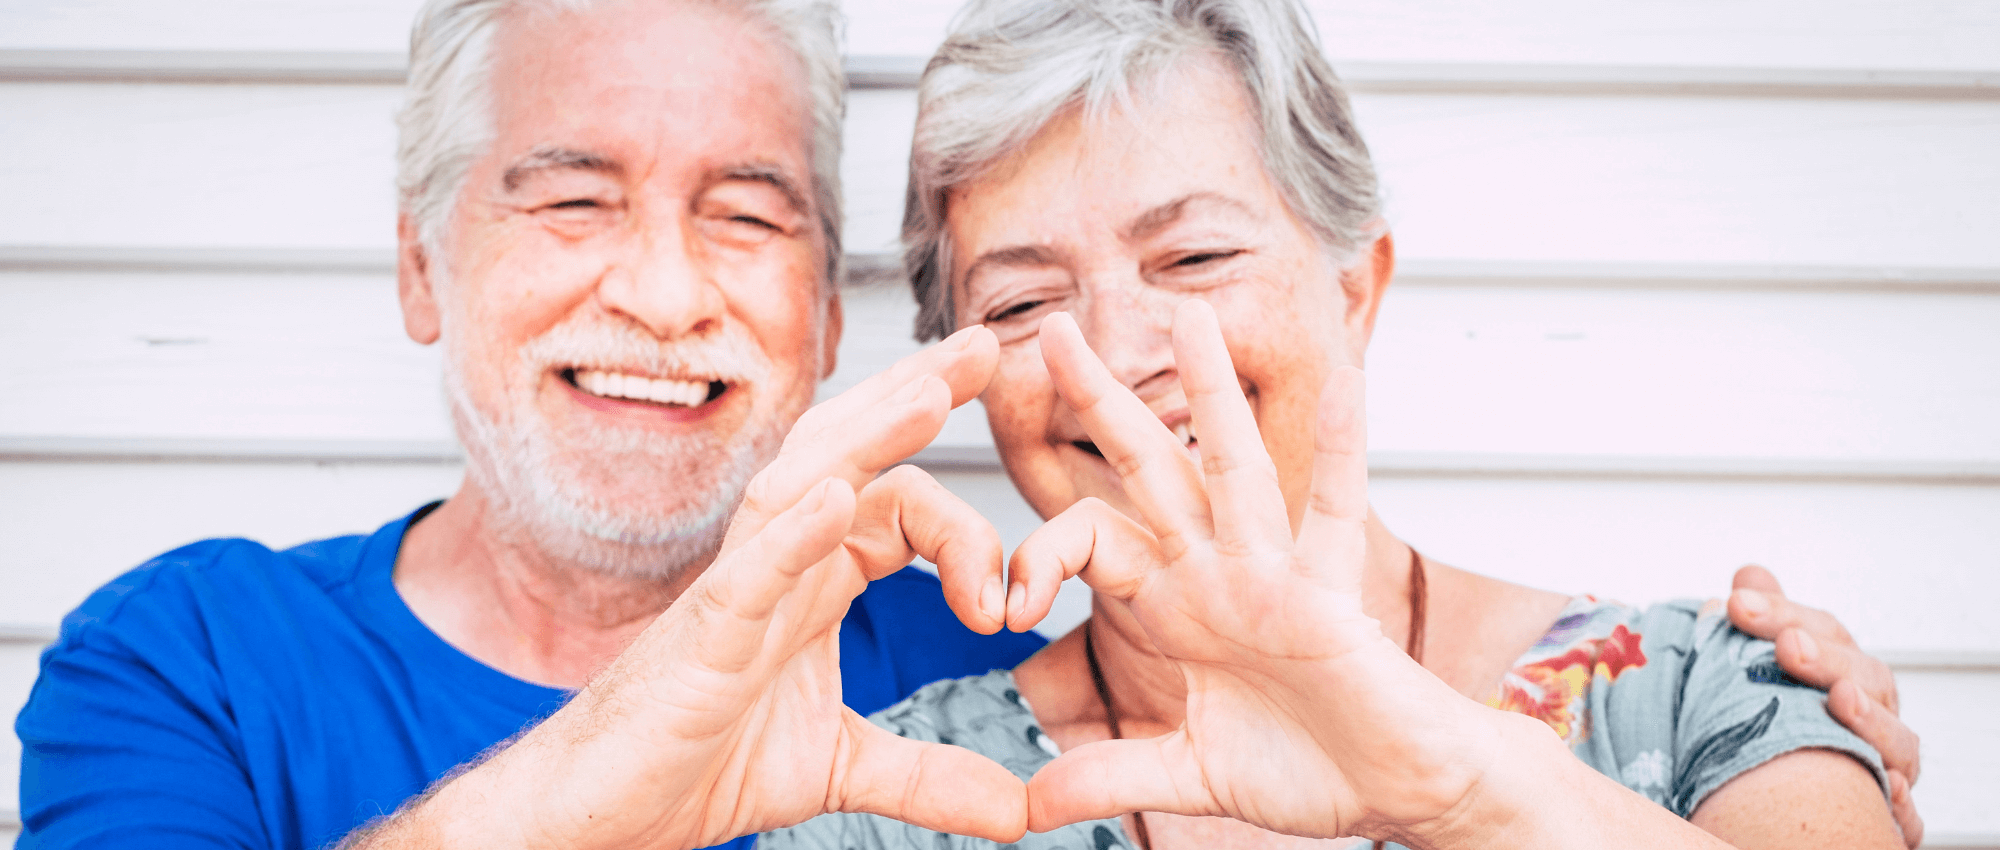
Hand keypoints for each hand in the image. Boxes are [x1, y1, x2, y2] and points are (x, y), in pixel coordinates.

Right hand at [381, 326, 1033, 849]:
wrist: (600, 818)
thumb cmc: (694, 766)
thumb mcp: (838, 767)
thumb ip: (928, 776)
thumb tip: (1017, 810)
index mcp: (812, 581)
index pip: (898, 507)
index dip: (967, 535)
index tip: (1009, 607)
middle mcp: (776, 566)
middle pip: (851, 455)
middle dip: (918, 395)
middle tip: (990, 343)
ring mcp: (733, 594)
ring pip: (801, 486)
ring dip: (868, 438)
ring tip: (930, 393)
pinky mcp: (700, 640)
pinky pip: (748, 572)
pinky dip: (794, 533)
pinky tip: (837, 498)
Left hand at [1013, 304, 1523, 845]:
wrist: (1397, 794)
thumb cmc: (1310, 768)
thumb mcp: (1188, 772)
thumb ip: (1111, 776)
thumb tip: (1029, 807)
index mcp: (1178, 604)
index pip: (1091, 542)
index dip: (1040, 558)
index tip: (1003, 610)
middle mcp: (1218, 571)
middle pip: (1146, 468)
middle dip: (1099, 399)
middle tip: (1050, 328)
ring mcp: (1274, 575)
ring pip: (1233, 466)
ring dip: (1211, 390)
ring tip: (1188, 313)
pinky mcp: (1328, 598)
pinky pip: (1335, 513)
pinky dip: (1342, 450)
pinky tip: (1346, 382)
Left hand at [1726, 566, 1922, 846]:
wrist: (1784, 805)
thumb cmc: (1779, 727)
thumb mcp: (1761, 674)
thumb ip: (1759, 625)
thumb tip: (1748, 578)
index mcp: (1841, 675)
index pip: (1823, 633)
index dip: (1784, 614)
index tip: (1737, 603)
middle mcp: (1872, 718)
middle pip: (1866, 677)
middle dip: (1827, 659)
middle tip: (1786, 646)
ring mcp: (1885, 765)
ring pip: (1899, 742)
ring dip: (1871, 720)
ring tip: (1842, 699)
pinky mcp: (1890, 817)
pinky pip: (1906, 816)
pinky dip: (1902, 804)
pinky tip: (1890, 788)